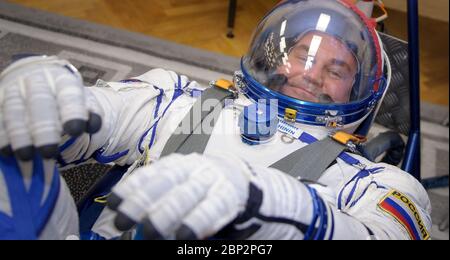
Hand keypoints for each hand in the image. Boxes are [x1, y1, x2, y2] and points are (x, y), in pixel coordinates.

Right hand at [0, 55, 101, 159]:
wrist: (38, 79)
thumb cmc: (65, 97)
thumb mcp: (81, 100)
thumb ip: (90, 112)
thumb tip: (93, 125)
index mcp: (62, 80)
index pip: (69, 95)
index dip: (72, 112)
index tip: (76, 131)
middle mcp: (36, 81)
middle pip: (39, 104)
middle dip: (44, 130)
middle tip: (49, 153)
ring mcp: (14, 90)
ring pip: (14, 112)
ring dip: (20, 137)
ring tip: (26, 157)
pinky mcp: (0, 100)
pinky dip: (2, 136)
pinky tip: (7, 153)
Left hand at [108, 153, 312, 239]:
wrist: (244, 182)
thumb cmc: (204, 187)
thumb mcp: (182, 184)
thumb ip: (160, 197)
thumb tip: (130, 216)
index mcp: (180, 164)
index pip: (152, 173)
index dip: (132, 187)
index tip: (114, 203)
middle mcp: (195, 168)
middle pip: (167, 182)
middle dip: (143, 202)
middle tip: (124, 221)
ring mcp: (214, 181)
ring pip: (188, 195)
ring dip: (167, 214)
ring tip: (151, 231)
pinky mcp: (229, 197)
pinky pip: (213, 209)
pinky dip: (198, 222)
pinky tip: (186, 235)